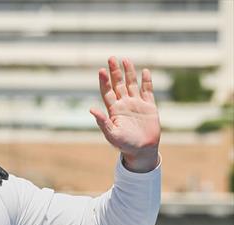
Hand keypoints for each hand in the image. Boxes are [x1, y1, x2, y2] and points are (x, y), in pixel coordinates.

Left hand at [90, 57, 160, 172]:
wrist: (142, 150)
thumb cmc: (124, 144)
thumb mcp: (111, 134)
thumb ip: (102, 121)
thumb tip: (91, 109)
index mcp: (114, 110)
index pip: (107, 92)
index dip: (104, 81)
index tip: (101, 70)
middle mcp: (124, 104)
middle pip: (118, 84)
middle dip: (115, 71)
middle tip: (111, 58)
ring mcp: (136, 104)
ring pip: (132, 84)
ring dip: (129, 72)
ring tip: (125, 60)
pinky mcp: (149, 106)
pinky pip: (147, 91)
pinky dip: (146, 81)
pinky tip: (145, 71)